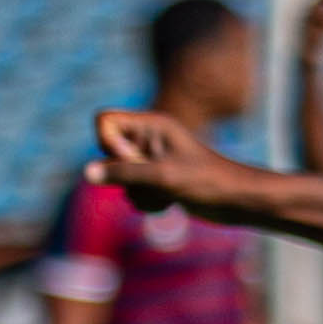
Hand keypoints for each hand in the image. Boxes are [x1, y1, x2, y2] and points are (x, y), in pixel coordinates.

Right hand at [88, 108, 237, 214]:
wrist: (235, 201)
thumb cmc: (205, 181)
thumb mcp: (161, 176)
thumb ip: (122, 172)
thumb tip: (87, 172)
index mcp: (151, 124)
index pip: (104, 120)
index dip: (108, 143)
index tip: (132, 159)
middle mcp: (149, 138)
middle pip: (107, 153)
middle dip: (123, 174)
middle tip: (153, 179)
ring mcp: (151, 159)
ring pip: (118, 178)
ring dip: (136, 193)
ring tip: (164, 194)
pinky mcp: (156, 180)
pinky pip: (131, 192)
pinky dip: (145, 201)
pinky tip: (167, 203)